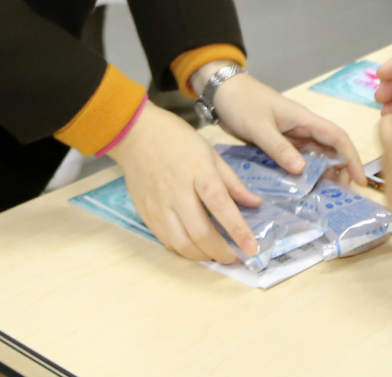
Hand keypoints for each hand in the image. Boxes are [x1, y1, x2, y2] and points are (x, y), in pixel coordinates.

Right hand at [109, 104, 263, 264]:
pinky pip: (167, 241)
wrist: (136, 134)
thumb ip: (232, 182)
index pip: (221, 206)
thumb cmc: (177, 139)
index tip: (252, 249)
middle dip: (222, 253)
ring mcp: (159, 205)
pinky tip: (195, 245)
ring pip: (183, 244)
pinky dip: (184, 249)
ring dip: (203, 256)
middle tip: (235, 257)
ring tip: (216, 254)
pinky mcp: (146, 213)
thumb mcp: (210, 153)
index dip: (238, 230)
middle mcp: (178, 192)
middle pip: (201, 233)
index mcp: (198, 172)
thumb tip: (255, 203)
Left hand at [211, 73, 366, 187]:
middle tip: (340, 197)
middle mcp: (302, 128)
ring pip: (314, 157)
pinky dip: (301, 174)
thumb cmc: (241, 102)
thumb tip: (302, 170)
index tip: (359, 180)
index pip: (337, 137)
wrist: (221, 91)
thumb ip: (279, 148)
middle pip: (329, 150)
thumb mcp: (259, 126)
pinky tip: (300, 190)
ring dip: (321, 175)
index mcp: (304, 119)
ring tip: (324, 198)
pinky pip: (295, 160)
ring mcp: (290, 136)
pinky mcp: (277, 143)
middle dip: (339, 171)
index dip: (352, 158)